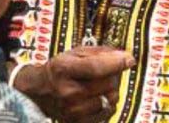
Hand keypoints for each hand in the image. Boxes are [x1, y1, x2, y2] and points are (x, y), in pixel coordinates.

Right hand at [13, 46, 132, 121]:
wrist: (39, 92)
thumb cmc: (58, 70)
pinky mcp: (79, 122)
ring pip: (110, 99)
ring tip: (100, 84)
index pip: (96, 67)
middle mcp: (68, 92)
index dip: (116, 62)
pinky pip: (108, 112)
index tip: (129, 59)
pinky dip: (108, 102)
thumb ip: (99, 52)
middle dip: (114, 74)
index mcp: (63, 70)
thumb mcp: (73, 53)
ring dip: (111, 89)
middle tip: (109, 70)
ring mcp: (73, 110)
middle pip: (107, 84)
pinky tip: (98, 96)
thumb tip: (124, 56)